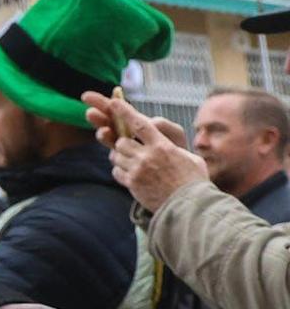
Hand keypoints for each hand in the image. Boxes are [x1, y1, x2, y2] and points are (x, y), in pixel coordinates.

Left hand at [79, 91, 207, 213]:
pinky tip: (131, 175)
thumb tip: (167, 143)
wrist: (189, 206)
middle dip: (122, 143)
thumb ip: (176, 148)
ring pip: (116, 156)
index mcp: (163, 146)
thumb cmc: (194, 182)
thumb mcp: (192, 159)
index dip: (124, 111)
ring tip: (132, 162)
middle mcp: (148, 156)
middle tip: (129, 148)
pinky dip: (120, 171)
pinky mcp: (132, 184)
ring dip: (120, 157)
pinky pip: (116, 172)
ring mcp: (138, 170)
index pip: (140, 124)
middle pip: (122, 141)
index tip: (113, 102)